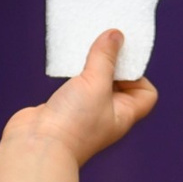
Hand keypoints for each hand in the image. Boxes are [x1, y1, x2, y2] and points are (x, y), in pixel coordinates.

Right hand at [1, 31, 158, 167]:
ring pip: (95, 82)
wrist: (37, 147)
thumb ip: (106, 57)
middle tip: (102, 47)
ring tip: (83, 52)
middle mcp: (107, 115)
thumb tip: (116, 34)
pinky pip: (74, 84)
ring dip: (91, 65)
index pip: (146, 93)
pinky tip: (66, 62)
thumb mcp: (96, 83)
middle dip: (113, 63)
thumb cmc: (73, 124)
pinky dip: (73, 71)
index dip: (139, 75)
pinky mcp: (63, 108)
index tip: (121, 61)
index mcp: (124, 114)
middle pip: (120, 84)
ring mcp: (84, 112)